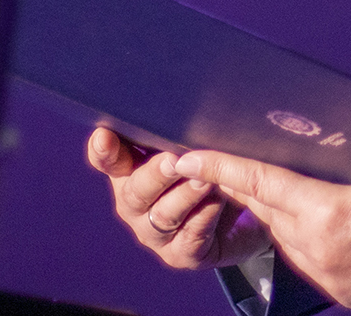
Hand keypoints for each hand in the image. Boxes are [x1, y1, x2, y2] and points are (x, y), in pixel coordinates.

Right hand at [87, 128, 270, 270]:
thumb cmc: (212, 167)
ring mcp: (156, 232)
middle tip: (173, 160)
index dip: (103, 150)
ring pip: (163, 216)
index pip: (108, 160)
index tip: (105, 135)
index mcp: (131, 171)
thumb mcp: (196, 143)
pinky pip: (190, 238)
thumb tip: (179, 97)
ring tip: (206, 179)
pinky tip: (218, 202)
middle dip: (154, 175)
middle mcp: (136, 204)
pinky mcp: (182, 254)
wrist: (247, 213)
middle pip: (134, 192)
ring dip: (185, 195)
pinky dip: (204, 218)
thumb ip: (179, 127)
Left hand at [176, 150, 350, 312]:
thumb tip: (313, 149)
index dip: (219, 167)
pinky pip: (301, 258)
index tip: (189, 156)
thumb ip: (340, 165)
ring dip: (273, 212)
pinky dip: (299, 237)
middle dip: (241, 186)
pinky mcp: (336, 290)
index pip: (258, 181)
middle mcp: (317, 245)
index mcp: (328, 209)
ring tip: (279, 188)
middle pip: (262, 208)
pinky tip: (313, 224)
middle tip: (221, 163)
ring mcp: (324, 273)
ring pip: (279, 235)